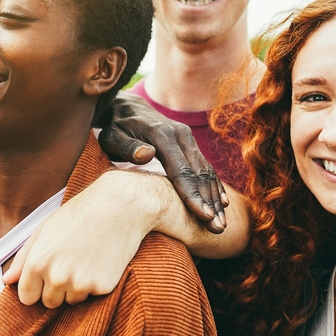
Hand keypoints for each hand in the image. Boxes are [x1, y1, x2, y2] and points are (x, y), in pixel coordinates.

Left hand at [2, 172, 154, 306]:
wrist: (119, 207)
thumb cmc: (79, 215)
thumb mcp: (44, 231)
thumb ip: (23, 258)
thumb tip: (6, 280)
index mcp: (38, 262)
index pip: (27, 298)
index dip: (34, 288)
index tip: (43, 278)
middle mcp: (58, 277)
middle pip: (49, 302)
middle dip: (56, 288)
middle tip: (69, 263)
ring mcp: (81, 284)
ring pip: (71, 300)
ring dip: (76, 287)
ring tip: (85, 259)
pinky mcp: (103, 287)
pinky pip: (92, 296)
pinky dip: (95, 283)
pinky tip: (100, 261)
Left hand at [96, 90, 226, 232]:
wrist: (124, 107)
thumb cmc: (114, 127)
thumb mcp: (113, 136)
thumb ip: (128, 146)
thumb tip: (146, 154)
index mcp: (162, 135)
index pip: (182, 172)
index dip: (193, 196)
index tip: (204, 217)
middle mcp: (180, 136)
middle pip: (199, 174)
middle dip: (210, 203)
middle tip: (218, 229)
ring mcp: (187, 139)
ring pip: (206, 172)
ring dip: (215, 199)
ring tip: (221, 225)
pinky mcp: (189, 144)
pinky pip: (205, 167)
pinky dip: (215, 186)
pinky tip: (223, 204)